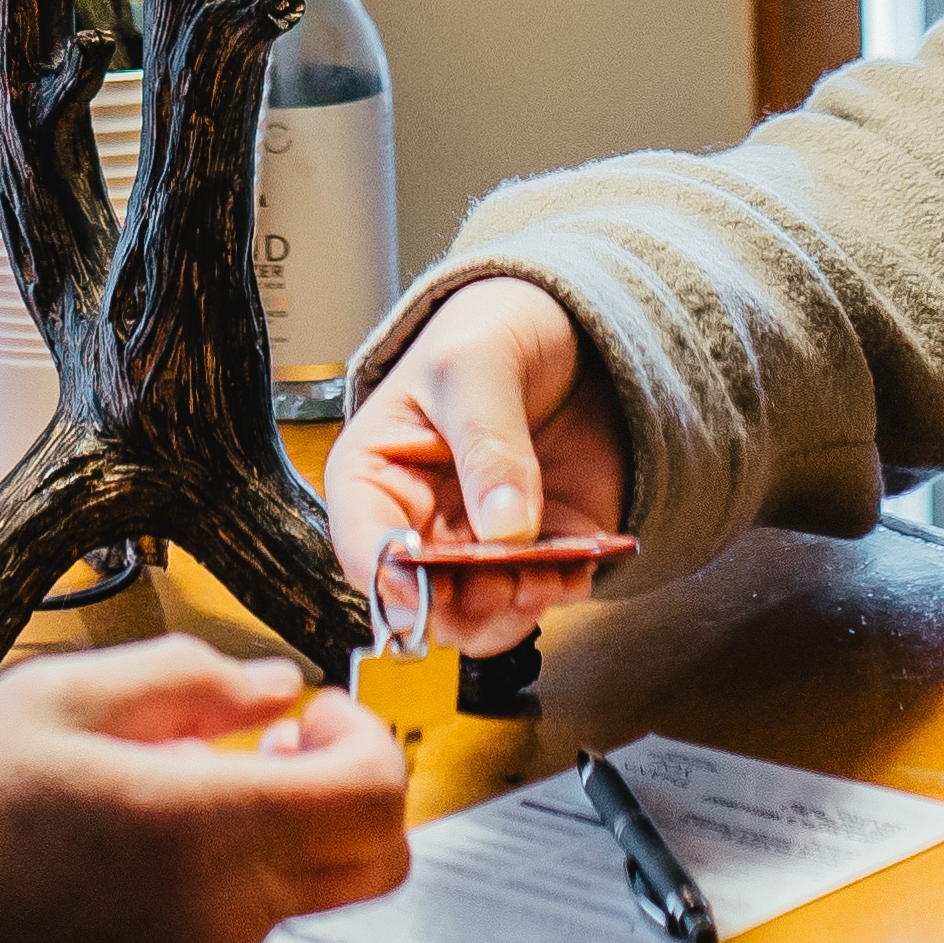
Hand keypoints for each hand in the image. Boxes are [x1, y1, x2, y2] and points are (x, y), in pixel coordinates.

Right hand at [0, 637, 409, 942]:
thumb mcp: (44, 703)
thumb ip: (181, 681)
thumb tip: (273, 686)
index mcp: (206, 830)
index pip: (376, 795)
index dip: (365, 737)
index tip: (308, 715)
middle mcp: (225, 916)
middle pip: (372, 863)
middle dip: (347, 792)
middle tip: (271, 749)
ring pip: (292, 893)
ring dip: (258, 833)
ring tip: (143, 791)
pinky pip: (225, 934)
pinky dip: (205, 885)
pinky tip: (112, 853)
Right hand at [323, 278, 631, 654]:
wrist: (568, 326)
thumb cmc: (491, 330)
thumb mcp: (475, 364)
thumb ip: (487, 442)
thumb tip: (504, 530)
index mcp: (374, 474)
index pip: (363, 546)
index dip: (389, 577)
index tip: (428, 585)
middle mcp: (420, 522)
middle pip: (424, 598)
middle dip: (464, 601)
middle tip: (504, 580)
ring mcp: (480, 543)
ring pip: (481, 615)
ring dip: (516, 607)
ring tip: (549, 574)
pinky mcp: (538, 549)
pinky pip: (543, 595)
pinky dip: (563, 590)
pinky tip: (580, 559)